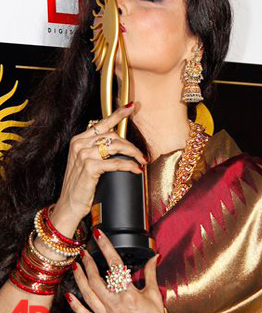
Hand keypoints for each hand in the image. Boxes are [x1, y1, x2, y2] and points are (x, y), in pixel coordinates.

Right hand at [54, 103, 147, 225]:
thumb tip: (121, 144)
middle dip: (131, 145)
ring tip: (142, 160)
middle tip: (141, 155)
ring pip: (117, 146)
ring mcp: (83, 155)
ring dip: (134, 153)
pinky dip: (129, 165)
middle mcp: (80, 144)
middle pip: (113, 136)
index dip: (118, 114)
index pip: (102, 123)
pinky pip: (116, 162)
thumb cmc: (81, 185)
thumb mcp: (86, 162)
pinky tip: (136, 170)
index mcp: (79, 140)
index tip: (130, 107)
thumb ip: (98, 150)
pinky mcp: (90, 167)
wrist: (69, 205)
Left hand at [67, 229, 163, 312]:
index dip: (107, 247)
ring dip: (79, 278)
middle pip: (96, 279)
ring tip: (75, 265)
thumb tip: (153, 257)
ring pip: (87, 294)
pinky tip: (69, 294)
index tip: (100, 235)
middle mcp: (115, 304)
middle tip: (84, 251)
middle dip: (88, 262)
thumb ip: (151, 274)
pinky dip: (75, 304)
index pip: (115, 265)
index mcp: (129, 294)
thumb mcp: (154, 295)